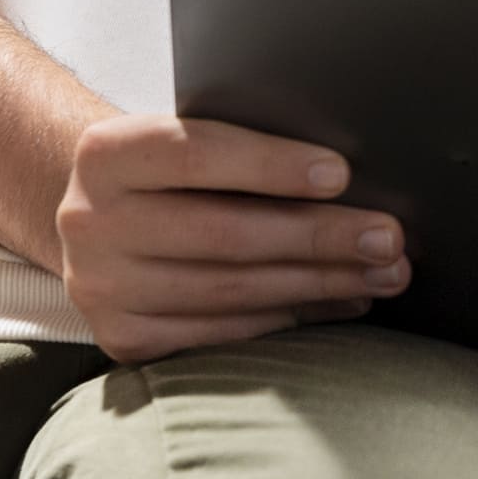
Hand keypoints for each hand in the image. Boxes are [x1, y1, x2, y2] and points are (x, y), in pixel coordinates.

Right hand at [53, 113, 408, 362]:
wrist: (100, 220)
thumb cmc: (172, 172)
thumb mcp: (185, 140)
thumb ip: (242, 150)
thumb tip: (347, 177)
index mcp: (105, 154)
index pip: (198, 154)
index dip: (272, 165)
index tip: (342, 174)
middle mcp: (89, 222)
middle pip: (224, 233)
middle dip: (319, 237)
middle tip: (388, 238)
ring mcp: (101, 288)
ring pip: (231, 291)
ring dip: (319, 285)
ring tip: (382, 274)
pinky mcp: (123, 339)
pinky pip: (222, 334)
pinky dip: (291, 318)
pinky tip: (339, 303)